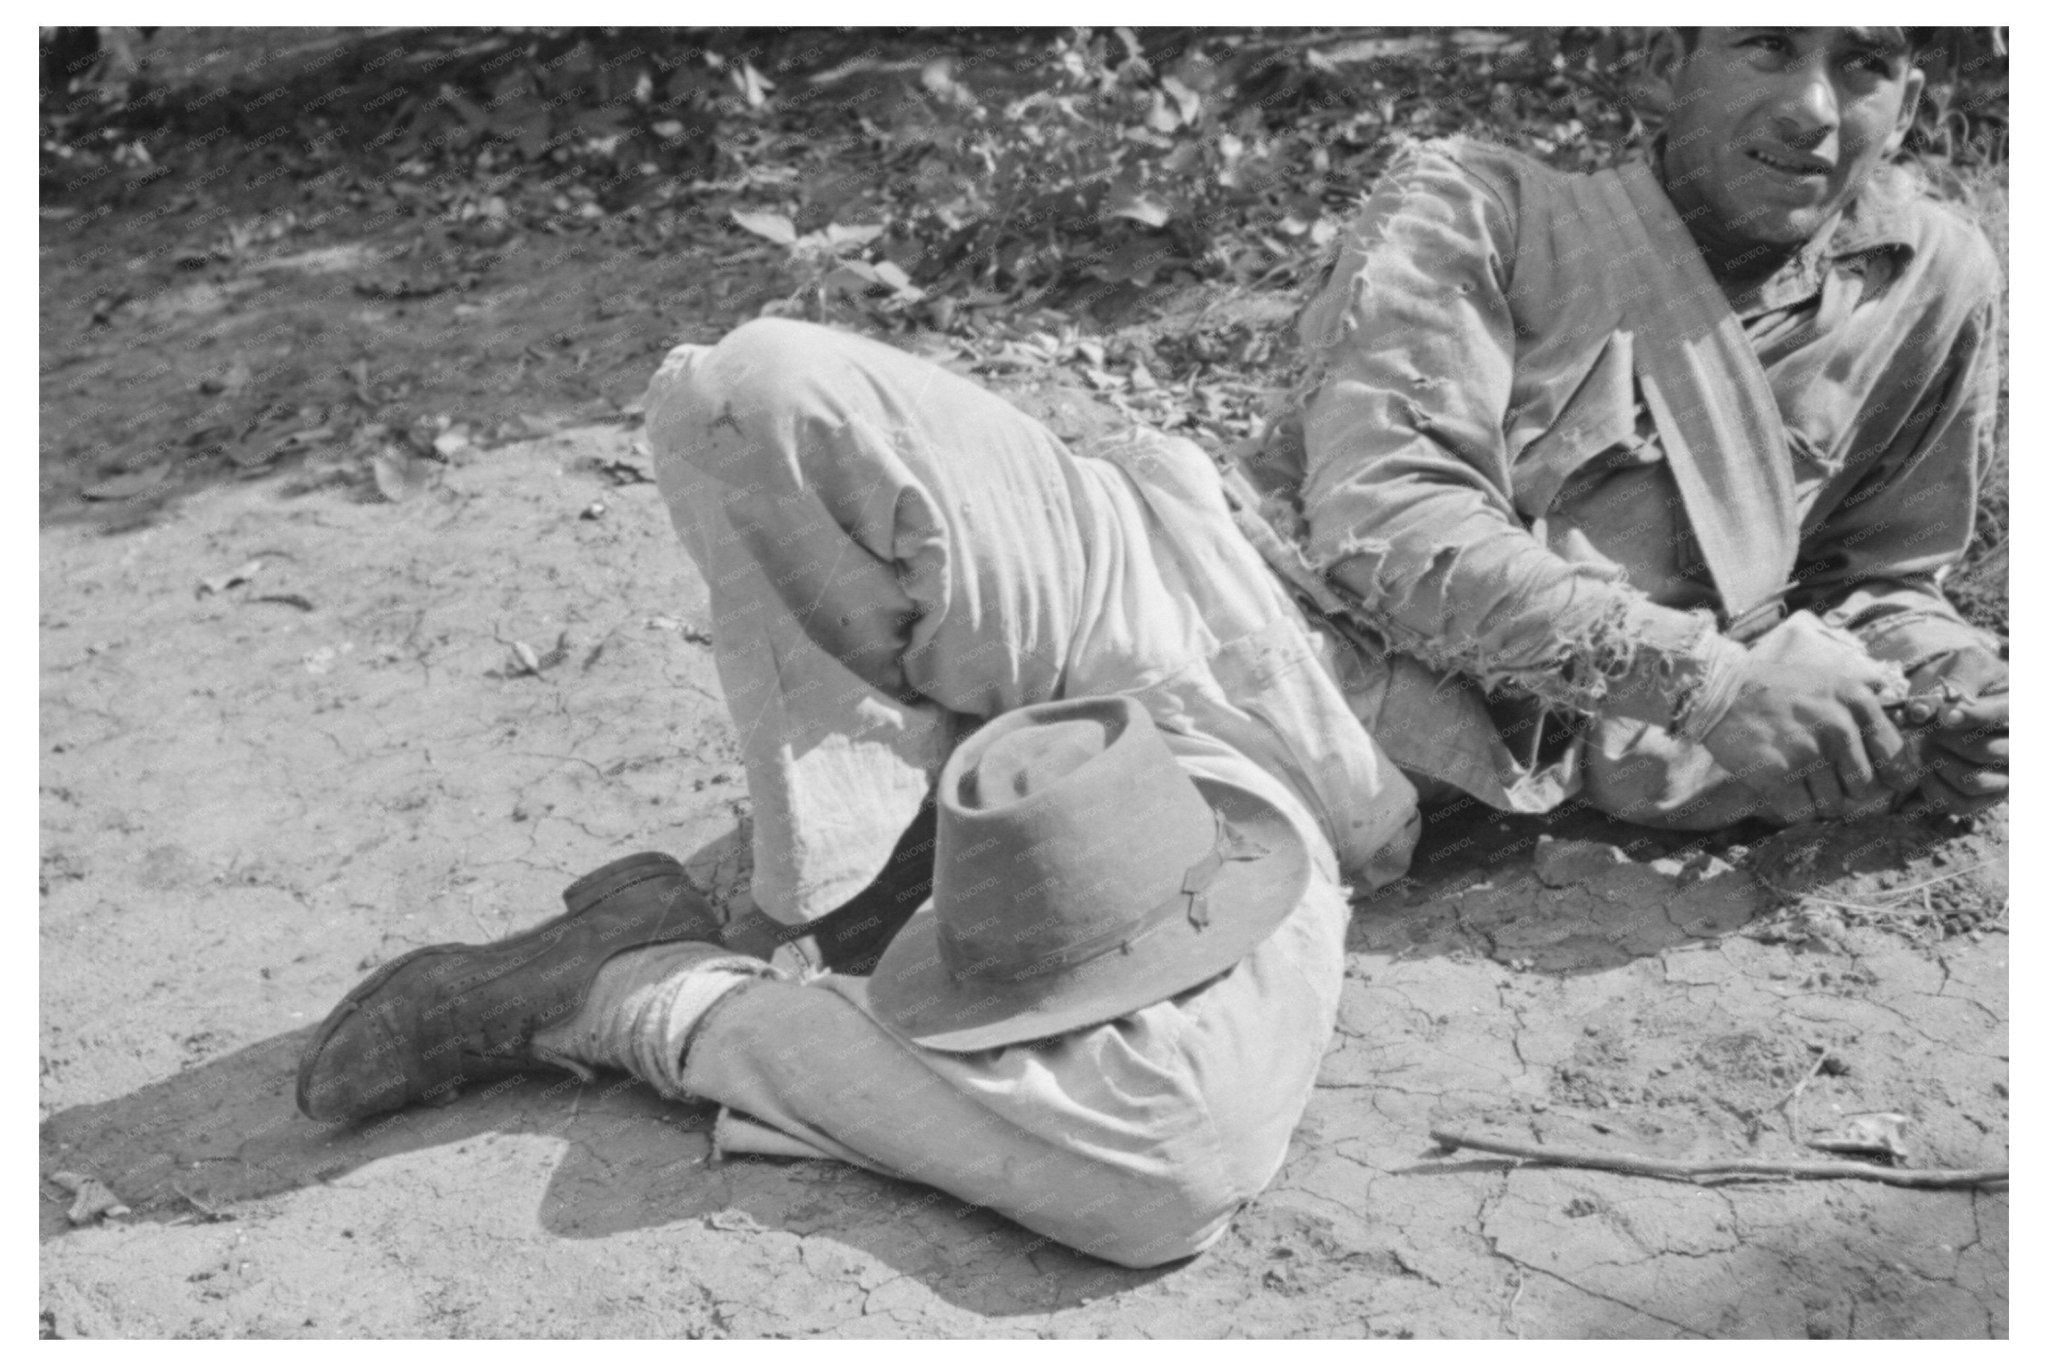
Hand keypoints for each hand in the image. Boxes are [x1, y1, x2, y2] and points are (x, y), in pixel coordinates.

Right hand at [1700, 611, 1910, 823]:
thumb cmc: (1777, 690)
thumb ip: (1866, 702)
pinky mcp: (1775, 773)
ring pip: (1831, 805)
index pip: (1895, 758)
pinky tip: (1778, 785)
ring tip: (1795, 777)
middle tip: (1824, 781)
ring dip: (1815, 800)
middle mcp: (1837, 726)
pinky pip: (1800, 813)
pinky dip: (1791, 807)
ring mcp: (1806, 751)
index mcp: (1856, 702)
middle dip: (1846, 791)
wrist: (1719, 690)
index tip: (1886, 786)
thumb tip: (1903, 730)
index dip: (1893, 779)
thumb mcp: (1830, 681)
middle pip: (1864, 788)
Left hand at [1903, 656, 2007, 813]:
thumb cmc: (1969, 679)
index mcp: (2023, 709)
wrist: (1963, 700)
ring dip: (1936, 762)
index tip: (1944, 716)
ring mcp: (2008, 776)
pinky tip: (1922, 767)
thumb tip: (1921, 712)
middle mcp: (2022, 747)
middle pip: (1986, 752)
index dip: (1973, 716)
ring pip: (1972, 781)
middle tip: (1922, 728)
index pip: (2006, 716)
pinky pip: (1960, 804)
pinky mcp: (1987, 797)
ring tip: (1921, 743)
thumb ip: (1952, 683)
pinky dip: (1932, 787)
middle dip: (1944, 739)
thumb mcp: (1968, 665)